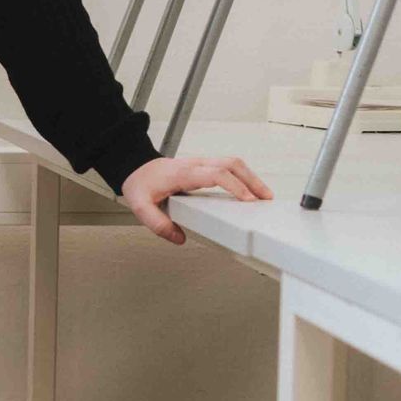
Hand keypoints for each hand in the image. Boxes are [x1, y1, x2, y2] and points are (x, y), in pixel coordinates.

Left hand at [120, 154, 272, 246]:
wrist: (134, 167)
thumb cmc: (140, 184)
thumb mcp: (141, 207)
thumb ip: (158, 224)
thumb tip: (179, 237)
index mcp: (184, 174)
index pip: (217, 174)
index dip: (235, 186)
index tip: (247, 200)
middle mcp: (195, 164)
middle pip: (231, 164)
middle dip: (252, 180)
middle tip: (266, 198)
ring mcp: (200, 163)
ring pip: (232, 162)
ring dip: (251, 177)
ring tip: (264, 196)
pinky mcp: (203, 166)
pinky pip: (228, 166)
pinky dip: (243, 176)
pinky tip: (248, 190)